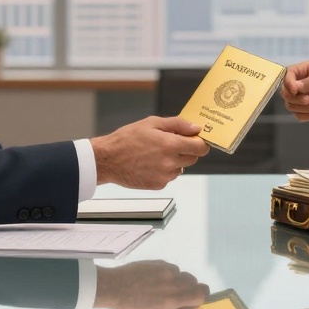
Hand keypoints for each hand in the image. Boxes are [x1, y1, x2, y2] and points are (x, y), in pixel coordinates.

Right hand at [91, 116, 209, 188]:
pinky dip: (164, 170)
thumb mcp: (152, 123)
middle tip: (169, 143)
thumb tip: (196, 128)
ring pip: (181, 168)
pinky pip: (170, 177)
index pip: (201, 148)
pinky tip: (150, 163)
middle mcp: (170, 162)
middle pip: (193, 158)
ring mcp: (165, 176)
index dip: (200, 143)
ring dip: (174, 161)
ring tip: (155, 154)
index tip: (196, 140)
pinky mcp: (158, 185)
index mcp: (171, 145)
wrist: (107, 159)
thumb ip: (178, 124)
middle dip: (186, 150)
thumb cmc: (127, 139)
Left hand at [94, 260, 208, 308]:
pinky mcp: (160, 262)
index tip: (196, 300)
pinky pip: (173, 268)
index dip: (202, 297)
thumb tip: (195, 308)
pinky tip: (155, 279)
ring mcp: (166, 270)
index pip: (201, 293)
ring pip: (184, 275)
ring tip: (163, 287)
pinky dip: (169, 275)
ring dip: (179, 282)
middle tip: (178, 296)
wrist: (114, 287)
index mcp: (172, 300)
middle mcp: (172, 282)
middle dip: (191, 290)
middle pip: (196, 283)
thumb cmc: (133, 307)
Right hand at [281, 60, 308, 132]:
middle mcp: (305, 82)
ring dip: (302, 108)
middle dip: (296, 98)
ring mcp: (306, 96)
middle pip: (286, 90)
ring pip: (290, 104)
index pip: (289, 73)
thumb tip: (294, 86)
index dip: (288, 82)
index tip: (294, 90)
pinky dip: (306, 116)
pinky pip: (298, 115)